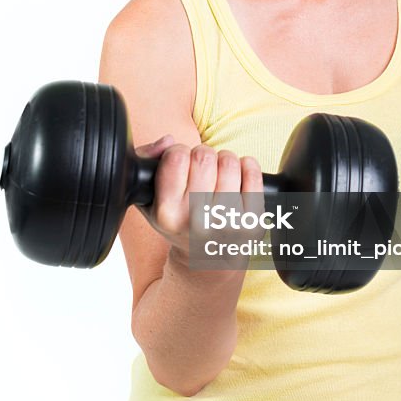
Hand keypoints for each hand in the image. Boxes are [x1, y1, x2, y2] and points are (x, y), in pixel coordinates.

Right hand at [135, 136, 264, 261]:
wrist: (207, 259)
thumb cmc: (178, 222)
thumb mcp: (149, 199)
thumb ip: (147, 161)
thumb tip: (168, 141)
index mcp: (168, 214)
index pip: (176, 157)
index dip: (179, 152)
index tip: (181, 162)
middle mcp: (197, 221)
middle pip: (204, 156)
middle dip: (203, 155)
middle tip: (202, 168)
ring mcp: (228, 223)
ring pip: (229, 162)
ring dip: (225, 160)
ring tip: (219, 174)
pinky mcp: (253, 223)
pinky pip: (253, 174)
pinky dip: (248, 167)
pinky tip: (239, 176)